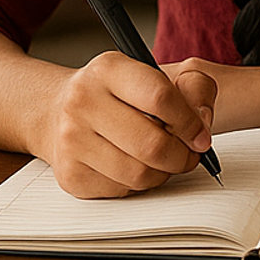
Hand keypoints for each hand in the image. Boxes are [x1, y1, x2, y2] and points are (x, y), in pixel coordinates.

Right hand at [32, 51, 216, 197]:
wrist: (57, 111)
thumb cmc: (117, 94)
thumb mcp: (157, 73)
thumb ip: (194, 86)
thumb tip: (202, 121)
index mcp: (108, 70)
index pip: (160, 98)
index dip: (190, 122)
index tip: (201, 135)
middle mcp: (83, 102)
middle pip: (152, 144)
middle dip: (183, 156)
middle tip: (190, 154)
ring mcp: (72, 141)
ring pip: (139, 173)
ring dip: (164, 172)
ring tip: (166, 159)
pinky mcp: (71, 175)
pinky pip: (123, 190)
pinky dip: (140, 183)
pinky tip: (137, 165)